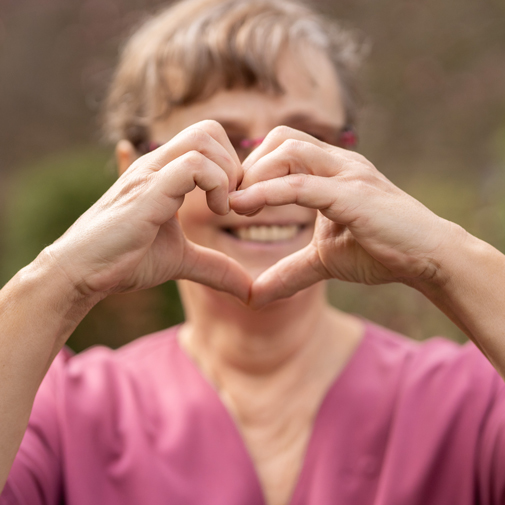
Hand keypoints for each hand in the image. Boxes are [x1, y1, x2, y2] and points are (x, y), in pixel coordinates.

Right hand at [44, 120, 251, 301]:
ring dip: (227, 173)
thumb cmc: (124, 260)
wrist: (81, 272)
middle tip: (234, 202)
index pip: (207, 139)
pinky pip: (193, 165)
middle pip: (209, 129)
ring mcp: (150, 173)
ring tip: (224, 209)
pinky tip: (215, 212)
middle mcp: (157, 164)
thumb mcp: (181, 261)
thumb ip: (215, 267)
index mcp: (164, 173)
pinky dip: (217, 185)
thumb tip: (249, 290)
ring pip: (203, 139)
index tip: (236, 203)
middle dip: (234, 164)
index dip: (232, 166)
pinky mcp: (148, 190)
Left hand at [230, 126, 459, 307]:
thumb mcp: (323, 261)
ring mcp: (348, 174)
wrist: (428, 257)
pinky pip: (302, 185)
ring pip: (289, 150)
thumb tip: (253, 296)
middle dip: (250, 165)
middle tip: (234, 199)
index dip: (254, 167)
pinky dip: (268, 193)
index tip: (235, 197)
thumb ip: (288, 271)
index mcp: (332, 170)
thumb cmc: (379, 250)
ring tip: (237, 205)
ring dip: (255, 175)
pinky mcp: (354, 195)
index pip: (284, 146)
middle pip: (282, 138)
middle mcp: (339, 163)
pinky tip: (244, 208)